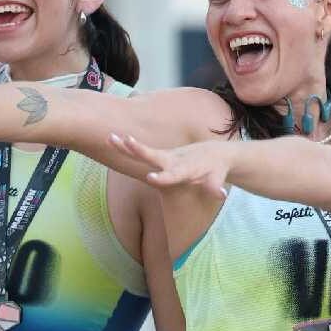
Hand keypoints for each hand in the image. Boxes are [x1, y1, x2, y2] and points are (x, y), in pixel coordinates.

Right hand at [108, 134, 230, 199]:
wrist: (215, 152)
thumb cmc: (216, 169)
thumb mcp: (218, 178)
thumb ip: (215, 187)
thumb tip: (221, 194)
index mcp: (186, 168)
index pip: (173, 174)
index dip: (163, 177)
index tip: (151, 177)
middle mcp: (173, 160)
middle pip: (153, 156)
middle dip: (138, 150)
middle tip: (125, 140)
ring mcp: (166, 156)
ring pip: (144, 152)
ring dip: (127, 145)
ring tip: (109, 137)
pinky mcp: (161, 156)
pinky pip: (142, 152)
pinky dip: (127, 146)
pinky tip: (112, 139)